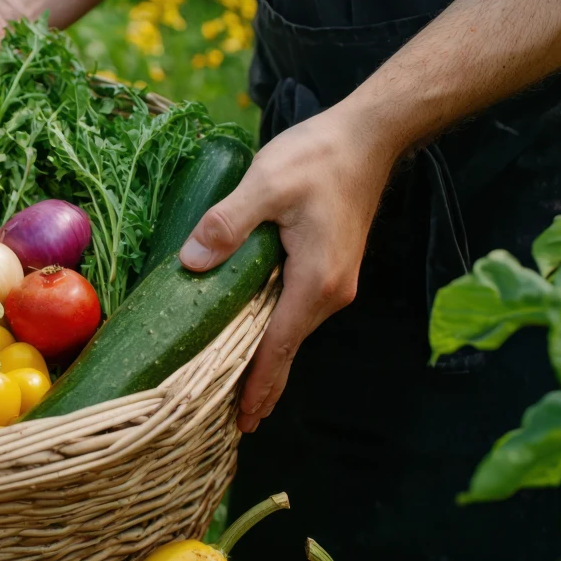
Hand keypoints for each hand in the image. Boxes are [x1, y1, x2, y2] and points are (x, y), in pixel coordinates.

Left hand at [178, 105, 404, 432]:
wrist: (368, 136)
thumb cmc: (318, 157)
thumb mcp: (265, 184)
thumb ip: (227, 224)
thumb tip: (192, 262)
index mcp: (314, 282)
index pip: (279, 348)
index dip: (258, 386)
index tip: (243, 421)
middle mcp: (331, 293)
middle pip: (286, 349)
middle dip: (260, 386)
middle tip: (232, 424)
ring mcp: (334, 282)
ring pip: (291, 331)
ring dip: (265, 361)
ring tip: (235, 392)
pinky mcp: (329, 268)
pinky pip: (295, 312)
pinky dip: (274, 335)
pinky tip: (254, 342)